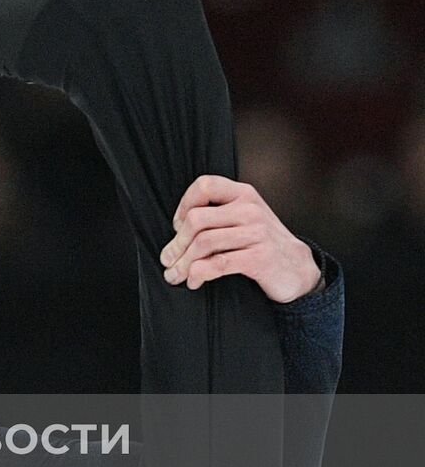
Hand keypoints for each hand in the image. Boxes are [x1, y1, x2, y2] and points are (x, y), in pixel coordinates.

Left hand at [159, 174, 321, 303]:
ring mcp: (257, 233)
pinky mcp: (260, 258)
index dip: (183, 205)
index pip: (205, 185)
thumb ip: (216, 216)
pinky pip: (218, 264)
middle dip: (176, 244)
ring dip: (183, 263)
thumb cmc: (262, 244)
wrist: (298, 269)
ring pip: (203, 244)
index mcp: (243, 194)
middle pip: (196, 220)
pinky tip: (194, 281)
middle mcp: (250, 210)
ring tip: (175, 275)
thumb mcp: (243, 220)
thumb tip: (176, 232)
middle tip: (168, 260)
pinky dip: (198, 274)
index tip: (177, 227)